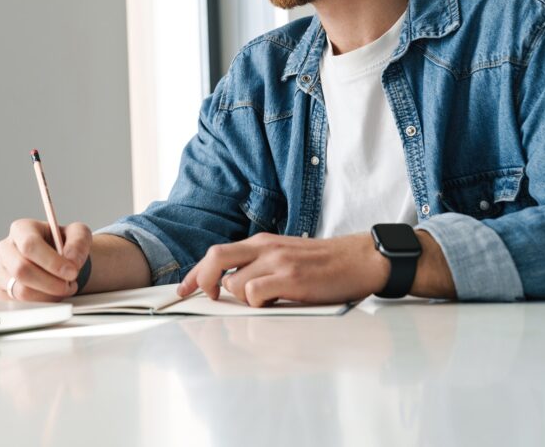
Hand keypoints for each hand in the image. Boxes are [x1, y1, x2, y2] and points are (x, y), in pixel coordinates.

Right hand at [0, 219, 91, 301]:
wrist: (57, 261)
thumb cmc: (64, 245)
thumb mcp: (78, 234)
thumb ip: (78, 242)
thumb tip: (71, 259)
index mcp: (21, 229)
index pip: (29, 245)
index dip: (51, 261)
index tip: (71, 271)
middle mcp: (5, 249)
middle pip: (21, 270)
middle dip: (51, 282)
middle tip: (70, 285)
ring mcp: (0, 271)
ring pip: (20, 291)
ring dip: (48, 295)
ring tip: (63, 288)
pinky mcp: (1, 291)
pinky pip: (19, 303)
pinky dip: (41, 303)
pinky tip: (51, 295)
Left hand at [176, 233, 388, 305]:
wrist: (361, 259)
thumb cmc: (324, 264)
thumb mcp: (286, 256)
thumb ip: (259, 266)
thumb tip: (230, 288)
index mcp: (262, 242)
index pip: (217, 252)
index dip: (195, 272)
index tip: (184, 288)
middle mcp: (265, 247)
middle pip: (216, 258)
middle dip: (203, 280)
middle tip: (208, 298)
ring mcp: (278, 261)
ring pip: (236, 283)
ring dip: (243, 298)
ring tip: (267, 301)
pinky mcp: (291, 277)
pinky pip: (256, 293)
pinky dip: (258, 303)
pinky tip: (277, 302)